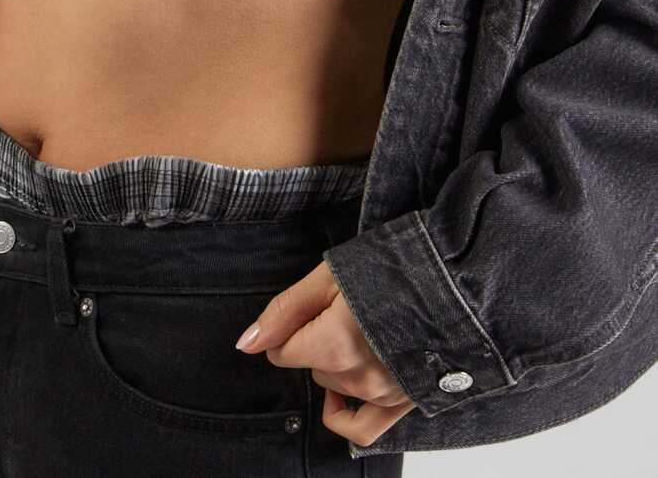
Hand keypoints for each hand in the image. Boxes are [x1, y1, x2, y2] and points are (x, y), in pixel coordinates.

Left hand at [235, 258, 415, 447]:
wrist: (453, 281)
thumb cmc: (391, 269)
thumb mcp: (328, 278)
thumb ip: (285, 312)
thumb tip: (246, 343)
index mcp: (333, 343)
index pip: (283, 352)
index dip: (291, 327)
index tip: (313, 306)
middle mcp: (356, 376)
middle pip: (312, 366)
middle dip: (317, 340)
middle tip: (344, 309)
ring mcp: (381, 393)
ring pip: (334, 385)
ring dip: (337, 363)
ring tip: (360, 328)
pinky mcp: (403, 403)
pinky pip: (362, 430)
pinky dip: (345, 413)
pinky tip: (342, 393)